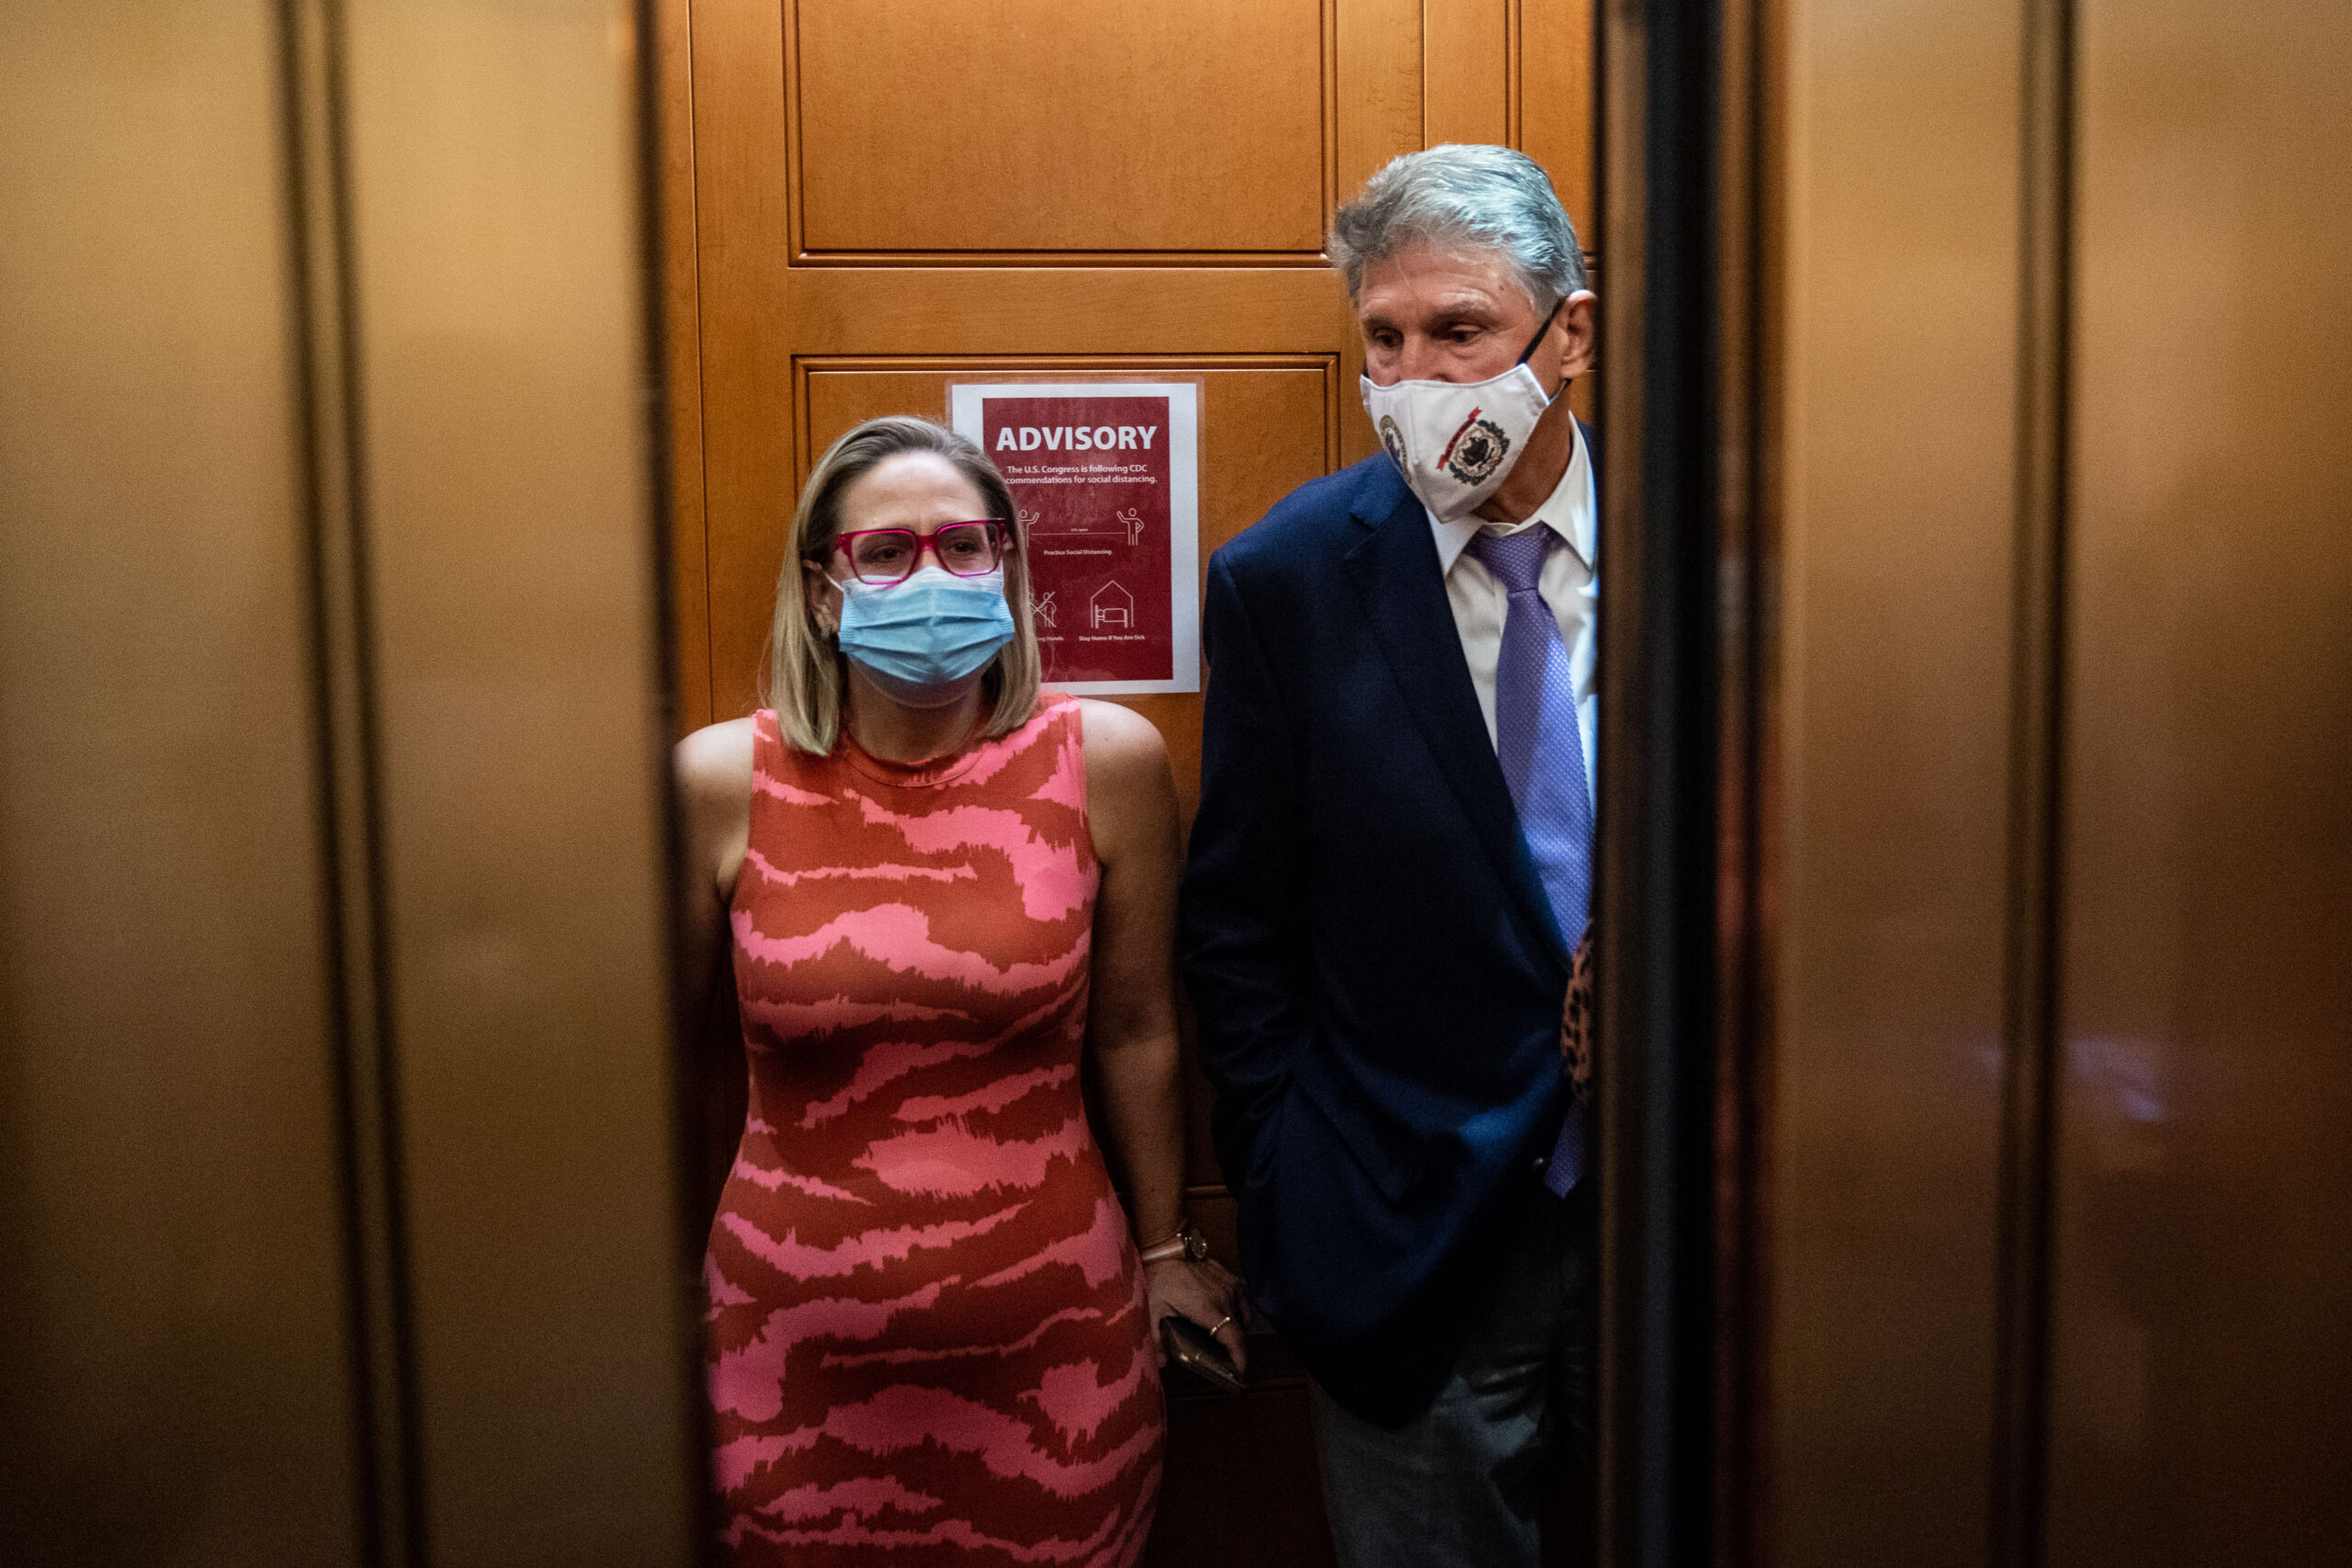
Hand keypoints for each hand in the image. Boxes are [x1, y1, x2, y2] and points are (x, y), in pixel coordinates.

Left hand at [1144, 1256, 1248, 1375]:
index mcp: (1207, 1309)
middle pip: (1238, 1331)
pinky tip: (1228, 1317)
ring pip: (1243, 1317)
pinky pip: (1243, 1301)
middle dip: (1235, 1349)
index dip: (1240, 1358)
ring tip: (1224, 1341)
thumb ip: (1156, 1338)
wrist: (1167, 1249)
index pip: (1233, 1338)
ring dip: (1237, 1331)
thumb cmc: (1159, 1278)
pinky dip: (1240, 1312)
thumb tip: (1160, 1365)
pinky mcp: (1231, 1278)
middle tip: (1225, 1362)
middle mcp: (1224, 1298)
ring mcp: (1230, 1286)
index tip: (1240, 1373)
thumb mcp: (1153, 1309)